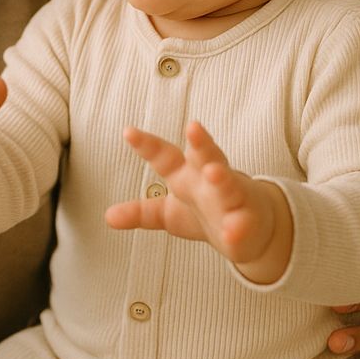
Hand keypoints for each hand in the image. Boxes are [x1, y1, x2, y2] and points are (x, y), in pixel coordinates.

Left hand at [104, 121, 291, 283]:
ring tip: (214, 174)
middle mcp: (210, 178)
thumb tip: (108, 217)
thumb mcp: (169, 213)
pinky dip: (237, 228)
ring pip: (228, 184)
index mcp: (186, 173)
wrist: (251, 229)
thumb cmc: (206, 210)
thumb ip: (141, 212)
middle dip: (200, 142)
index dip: (147, 144)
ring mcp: (232, 197)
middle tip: (193, 127)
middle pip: (206, 155)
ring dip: (221, 178)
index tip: (128, 132)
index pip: (165, 155)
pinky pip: (243, 224)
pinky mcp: (248, 221)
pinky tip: (232, 232)